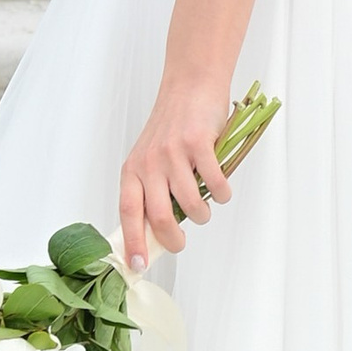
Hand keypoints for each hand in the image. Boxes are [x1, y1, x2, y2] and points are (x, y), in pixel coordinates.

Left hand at [118, 72, 234, 270]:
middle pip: (160, 217)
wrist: (191, 85)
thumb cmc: (173, 126)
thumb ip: (152, 189)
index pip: (128, 213)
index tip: (138, 265)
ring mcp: (174, 153)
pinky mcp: (199, 143)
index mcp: (133, 169)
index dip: (133, 242)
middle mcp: (150, 163)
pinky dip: (222, 193)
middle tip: (181, 242)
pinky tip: (222, 189)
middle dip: (174, 240)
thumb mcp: (151, 157)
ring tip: (205, 209)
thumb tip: (157, 232)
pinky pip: (214, 183)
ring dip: (203, 215)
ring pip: (191, 204)